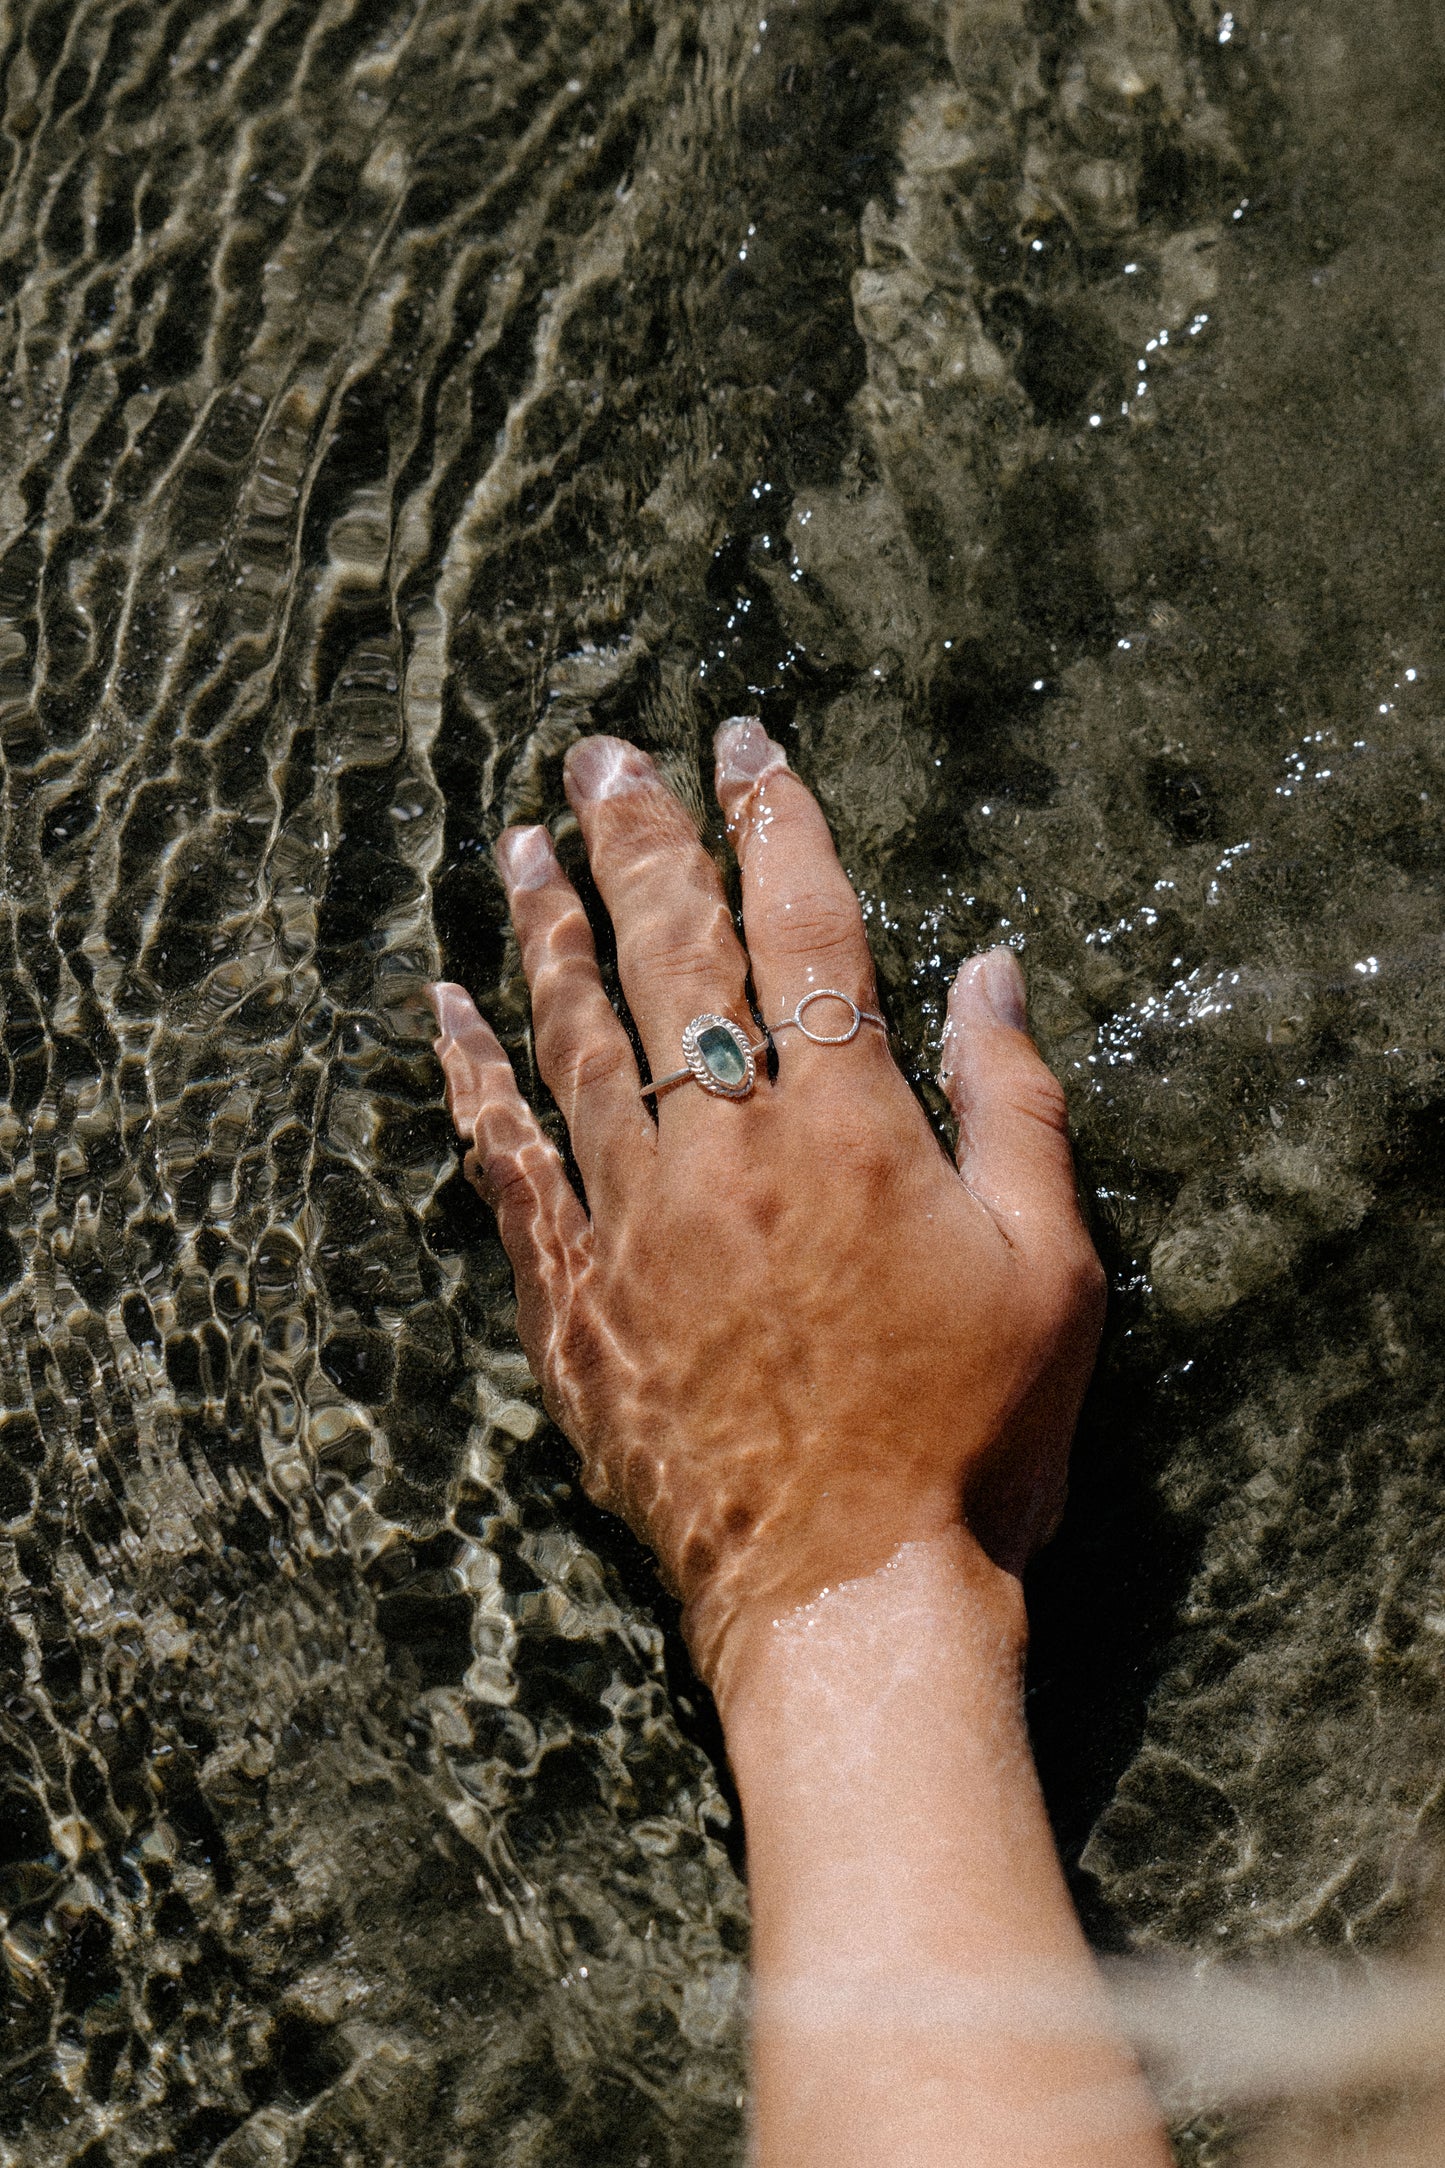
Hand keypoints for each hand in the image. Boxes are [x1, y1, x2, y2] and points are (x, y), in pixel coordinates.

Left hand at [430, 721, 1103, 1705]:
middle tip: (605, 752)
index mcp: (848, 1125)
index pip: (805, 931)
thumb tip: (990, 969)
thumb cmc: (974, 1437)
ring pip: (574, 1035)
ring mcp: (633, 1220)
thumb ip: (1014, 1102)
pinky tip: (443, 1009)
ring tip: (523, 842)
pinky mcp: (571, 1298)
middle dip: (642, 840)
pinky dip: (471, 1079)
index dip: (777, 824)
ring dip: (546, 928)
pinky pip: (503, 1163)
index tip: (747, 746)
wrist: (853, 1595)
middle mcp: (726, 1147)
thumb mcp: (1051, 1264)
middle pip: (671, 956)